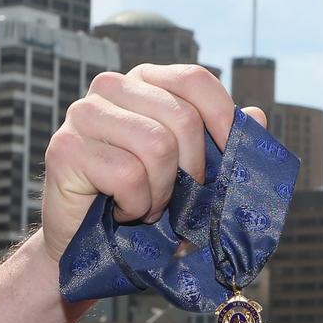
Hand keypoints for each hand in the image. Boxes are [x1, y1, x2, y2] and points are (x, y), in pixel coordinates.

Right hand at [40, 63, 266, 263]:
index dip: (223, 118)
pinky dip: (136, 204)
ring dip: (162, 192)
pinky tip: (121, 211)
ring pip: (157, 146)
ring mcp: (83, 113)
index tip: (231, 159)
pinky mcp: (65, 147)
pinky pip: (127, 174)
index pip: (194, 79)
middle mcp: (111, 87)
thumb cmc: (145, 201)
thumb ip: (221, 143)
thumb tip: (257, 116)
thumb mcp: (192, 171)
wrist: (87, 243)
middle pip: (182, 118)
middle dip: (192, 171)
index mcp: (145, 82)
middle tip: (176, 199)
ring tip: (147, 205)